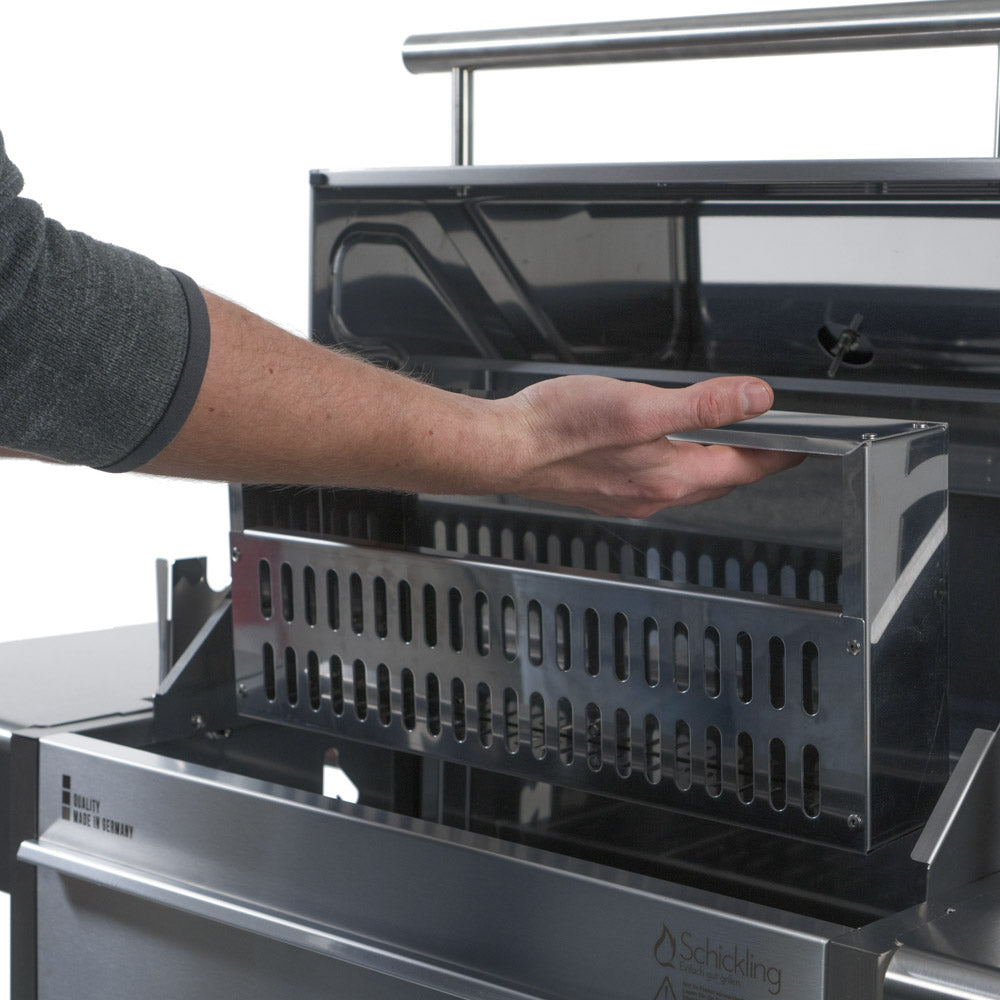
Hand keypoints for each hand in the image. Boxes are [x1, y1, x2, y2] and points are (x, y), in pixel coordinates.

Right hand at [498, 375, 800, 517]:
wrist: (504, 449)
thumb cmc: (560, 430)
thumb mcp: (640, 406)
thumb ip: (704, 406)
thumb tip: (755, 401)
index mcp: (670, 475)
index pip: (743, 466)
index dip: (777, 454)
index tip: (800, 448)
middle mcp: (652, 493)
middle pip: (718, 479)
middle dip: (748, 464)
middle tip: (770, 448)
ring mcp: (627, 496)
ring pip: (686, 483)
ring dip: (712, 467)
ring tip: (725, 449)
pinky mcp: (603, 490)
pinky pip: (655, 483)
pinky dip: (674, 469)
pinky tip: (661, 456)